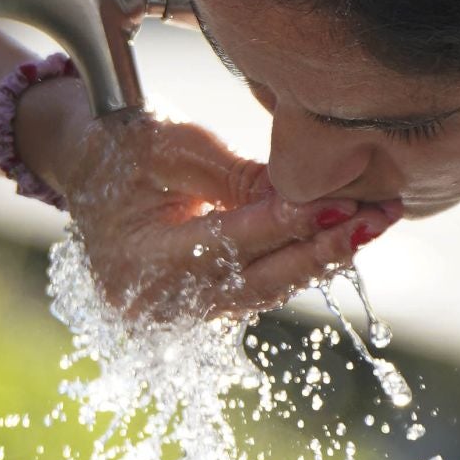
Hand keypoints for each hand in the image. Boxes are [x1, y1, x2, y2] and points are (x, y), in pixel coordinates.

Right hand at [15, 74, 400, 319]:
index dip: (293, 223)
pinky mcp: (191, 308)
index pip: (232, 244)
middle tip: (380, 217)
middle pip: (256, 282)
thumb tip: (305, 197)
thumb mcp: (169, 145)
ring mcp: (171, 314)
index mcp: (138, 261)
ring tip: (373, 221)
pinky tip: (338, 233)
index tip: (349, 202)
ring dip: (319, 255)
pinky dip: (293, 260)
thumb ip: (234, 177)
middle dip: (324, 248)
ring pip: (262, 290)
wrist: (79, 163)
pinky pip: (252, 288)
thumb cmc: (120, 144)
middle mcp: (153, 303)